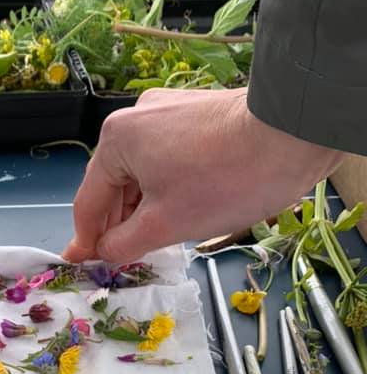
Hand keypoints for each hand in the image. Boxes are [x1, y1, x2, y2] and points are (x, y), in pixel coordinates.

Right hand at [63, 87, 343, 263]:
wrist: (293, 133)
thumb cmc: (223, 182)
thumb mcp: (165, 225)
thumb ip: (123, 244)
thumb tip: (103, 252)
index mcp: (117, 140)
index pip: (89, 201)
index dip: (85, 238)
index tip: (80, 264)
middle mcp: (135, 117)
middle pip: (115, 183)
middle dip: (118, 222)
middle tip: (121, 258)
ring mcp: (167, 109)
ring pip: (143, 171)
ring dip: (143, 207)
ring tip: (155, 238)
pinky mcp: (196, 112)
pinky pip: (166, 157)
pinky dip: (166, 186)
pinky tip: (179, 208)